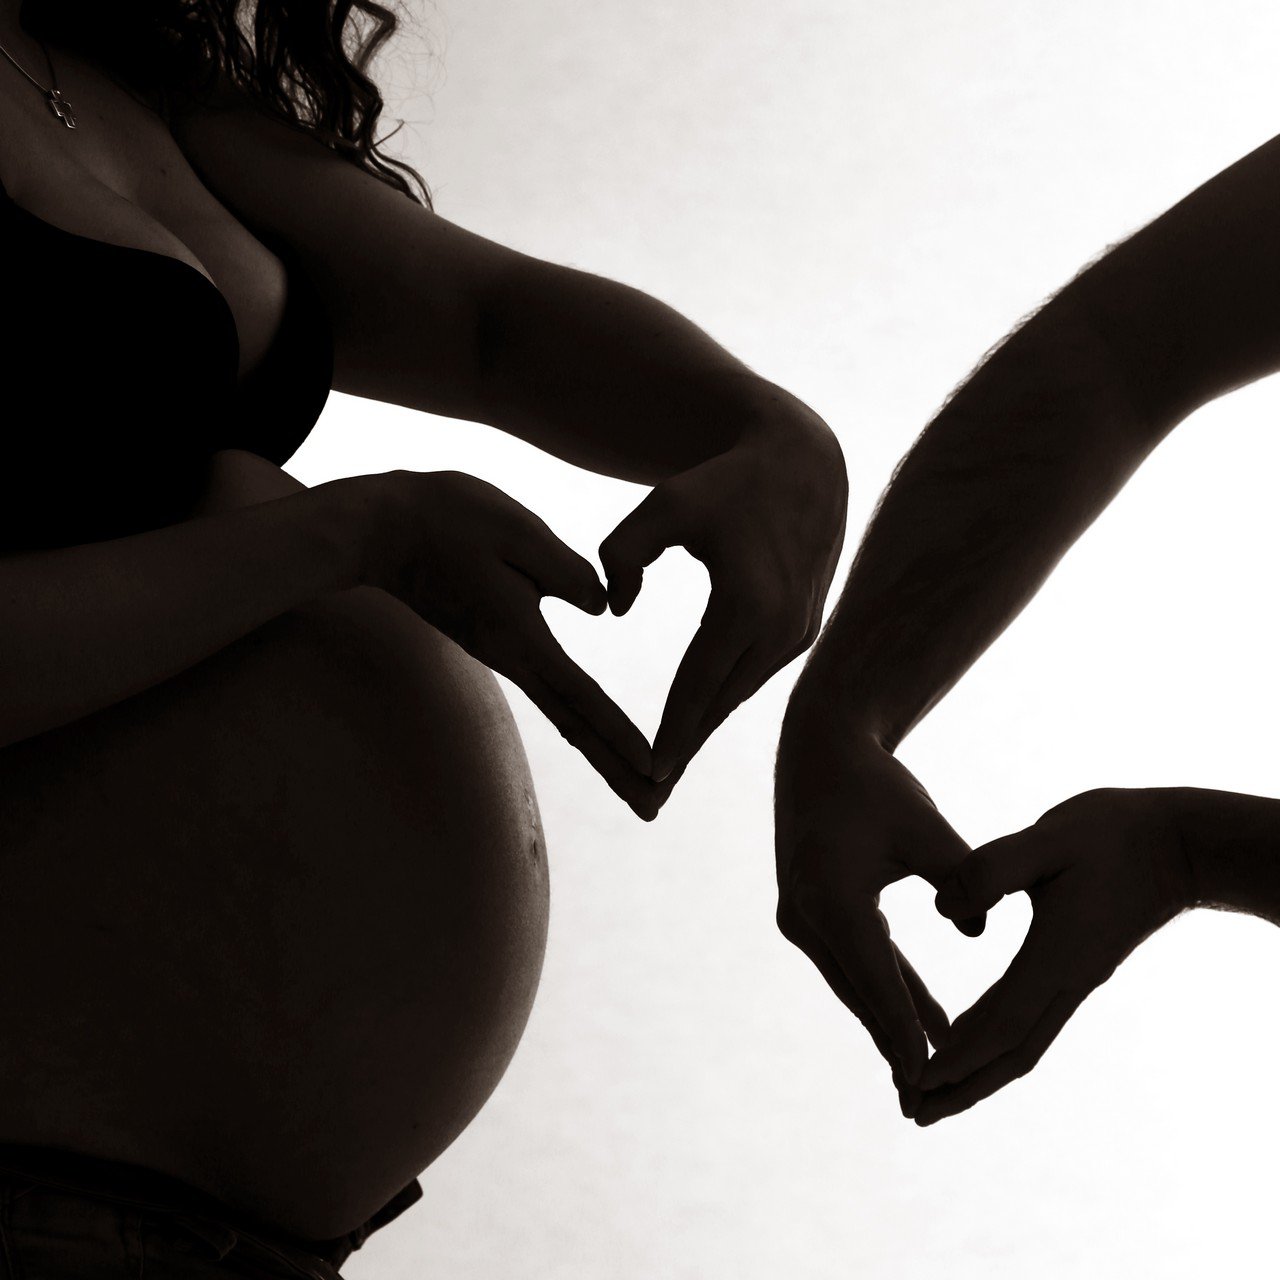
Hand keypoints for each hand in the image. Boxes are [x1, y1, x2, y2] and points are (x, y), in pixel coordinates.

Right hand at [350, 469, 658, 817]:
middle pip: (575, 726)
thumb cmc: (449, 518)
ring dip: (603, 754)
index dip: (619, 731)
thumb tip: (604, 610)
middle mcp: (514, 657)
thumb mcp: (517, 531)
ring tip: (638, 786)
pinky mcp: (501, 642)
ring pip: (565, 714)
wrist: (382, 528)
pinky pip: (553, 692)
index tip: (653, 768)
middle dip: (616, 770)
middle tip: (654, 811)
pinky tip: (597, 731)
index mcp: (522, 634)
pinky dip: (583, 718)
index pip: (581, 694)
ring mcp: (505, 654)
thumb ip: (566, 571)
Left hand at [600, 408, 846, 786]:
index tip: (648, 774)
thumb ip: (622, 553)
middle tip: (650, 795)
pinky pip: (755, 677)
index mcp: (748, 605)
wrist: (802, 467)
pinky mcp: (805, 631)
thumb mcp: (662, 504)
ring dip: (705, 728)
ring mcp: (799, 634)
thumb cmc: (724, 484)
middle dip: (684, 748)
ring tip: (670, 768)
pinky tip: (700, 722)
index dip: (671, 732)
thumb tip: (617, 610)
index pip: (698, 685)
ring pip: (740, 694)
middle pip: (720, 705)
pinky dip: (725, 701)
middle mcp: (781, 629)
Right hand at [774, 680, 980, 1103]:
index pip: (877, 979)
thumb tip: (980, 932)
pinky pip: (852, 961)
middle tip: (934, 1096)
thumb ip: (964, 882)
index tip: (934, 1075)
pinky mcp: (807, 912)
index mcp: (831, 898)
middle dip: (897, 1042)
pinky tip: (924, 1014)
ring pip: (856, 982)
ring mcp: (800, 917)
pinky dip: (886, 987)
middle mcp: (805, 917)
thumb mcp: (929, 831)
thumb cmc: (877, 786)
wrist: (819, 751)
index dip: (907, 1029)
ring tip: (937, 1066)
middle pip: (861, 993)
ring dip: (893, 1019)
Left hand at [916, 787, 1193, 1124]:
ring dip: (976, 1073)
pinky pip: (1028, 1020)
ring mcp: (1074, 979)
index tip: (916, 1081)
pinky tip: (967, 1040)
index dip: (957, 1057)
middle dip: (961, 1087)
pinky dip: (993, 1041)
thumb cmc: (1110, 833)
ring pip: (1021, 1044)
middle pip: (1010, 1055)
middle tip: (911, 1111)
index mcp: (1055, 958)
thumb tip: (943, 906)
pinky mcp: (1074, 967)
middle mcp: (1066, 981)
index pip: (1000, 1024)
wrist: (1174, 843)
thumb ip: (993, 869)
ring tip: (931, 1093)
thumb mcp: (1048, 838)